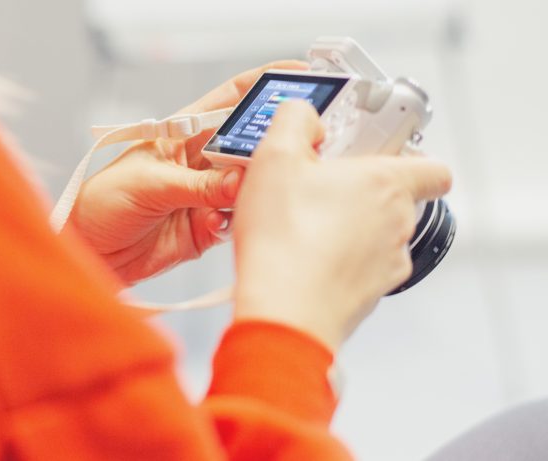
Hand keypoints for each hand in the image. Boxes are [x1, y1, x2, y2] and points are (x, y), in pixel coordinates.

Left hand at [68, 60, 308, 283]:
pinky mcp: (207, 227)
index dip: (263, 85)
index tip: (297, 78)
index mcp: (183, 134)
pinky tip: (222, 222)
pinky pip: (236, 220)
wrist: (90, 251)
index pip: (230, 100)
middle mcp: (200, 162)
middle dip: (270, 144)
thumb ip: (197, 185)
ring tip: (254, 193)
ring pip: (248, 185)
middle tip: (289, 150)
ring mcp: (206, 194)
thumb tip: (238, 181)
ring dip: (255, 189)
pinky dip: (236, 221)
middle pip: (248, 144)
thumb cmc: (103, 203)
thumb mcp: (149, 184)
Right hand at [233, 100, 451, 350]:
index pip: (433, 167)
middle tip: (318, 187)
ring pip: (376, 235)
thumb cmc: (284, 240)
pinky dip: (338, 260)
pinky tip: (303, 257)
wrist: (283, 314)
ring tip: (303, 226)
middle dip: (360, 191)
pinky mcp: (368, 295)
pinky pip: (358, 267)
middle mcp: (398, 224)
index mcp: (387, 184)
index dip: (411, 157)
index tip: (379, 153)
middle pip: (395, 199)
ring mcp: (387, 263)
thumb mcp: (275, 156)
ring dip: (348, 227)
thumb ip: (294, 120)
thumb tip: (304, 115)